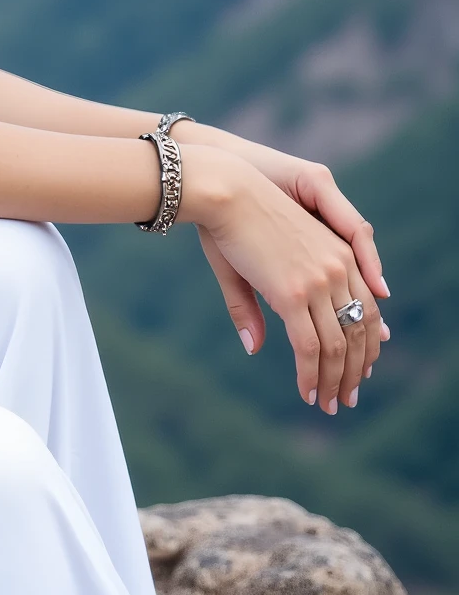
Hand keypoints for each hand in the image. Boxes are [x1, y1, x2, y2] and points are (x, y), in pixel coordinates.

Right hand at [181, 144, 385, 413]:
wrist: (224, 191)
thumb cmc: (233, 219)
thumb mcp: (260, 263)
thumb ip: (260, 307)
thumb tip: (255, 347)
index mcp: (339, 253)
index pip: (369, 308)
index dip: (367, 343)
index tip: (361, 370)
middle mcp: (338, 267)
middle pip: (361, 331)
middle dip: (355, 370)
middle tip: (346, 397)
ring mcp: (318, 281)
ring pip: (339, 346)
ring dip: (336, 380)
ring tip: (329, 403)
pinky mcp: (294, 292)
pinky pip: (310, 347)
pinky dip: (312, 375)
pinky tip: (306, 392)